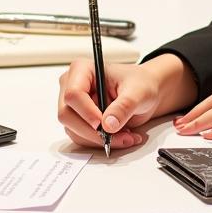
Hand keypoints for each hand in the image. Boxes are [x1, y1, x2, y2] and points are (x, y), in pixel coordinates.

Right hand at [57, 53, 196, 150]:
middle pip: (67, 115)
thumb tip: (108, 124)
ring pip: (73, 130)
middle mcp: (72, 85)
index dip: (86, 112)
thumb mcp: (138, 92)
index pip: (72, 94)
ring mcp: (74, 105)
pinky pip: (81, 137)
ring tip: (125, 136)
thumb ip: (123, 107)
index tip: (103, 124)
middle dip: (93, 131)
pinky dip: (100, 142)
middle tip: (119, 136)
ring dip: (98, 140)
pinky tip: (119, 137)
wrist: (144, 93)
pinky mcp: (78, 120)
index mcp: (82, 70)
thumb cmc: (140, 83)